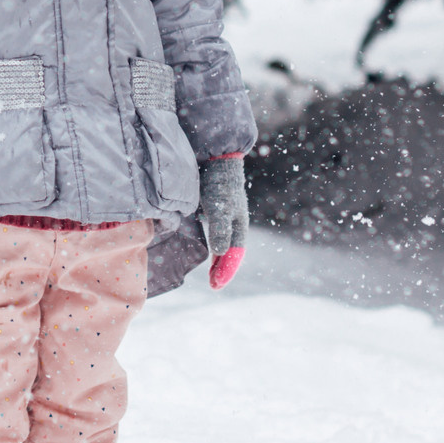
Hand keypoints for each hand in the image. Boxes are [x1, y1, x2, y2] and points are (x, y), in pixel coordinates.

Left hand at [201, 154, 247, 288]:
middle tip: (213, 285)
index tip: (215, 286)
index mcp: (239, 224)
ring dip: (218, 260)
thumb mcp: (219, 207)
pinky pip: (216, 233)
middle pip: (231, 251)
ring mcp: (225, 215)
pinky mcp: (214, 208)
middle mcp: (234, 222)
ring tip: (211, 274)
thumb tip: (219, 253)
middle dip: (223, 269)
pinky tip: (204, 248)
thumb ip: (219, 229)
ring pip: (223, 243)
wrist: (215, 156)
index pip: (234, 255)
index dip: (226, 271)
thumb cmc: (218, 182)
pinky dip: (212, 246)